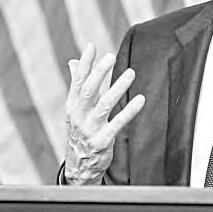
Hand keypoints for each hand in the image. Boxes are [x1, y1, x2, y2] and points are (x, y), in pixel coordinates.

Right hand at [64, 43, 144, 184]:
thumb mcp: (76, 108)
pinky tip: (140, 99)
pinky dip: (129, 111)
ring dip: (117, 88)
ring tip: (130, 72)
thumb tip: (73, 61)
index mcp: (72, 105)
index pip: (78, 80)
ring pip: (104, 105)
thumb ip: (77, 84)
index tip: (91, 46)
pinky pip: (118, 123)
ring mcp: (90, 129)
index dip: (85, 63)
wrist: (79, 166)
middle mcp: (79, 116)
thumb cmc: (80, 131)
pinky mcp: (102, 141)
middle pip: (88, 90)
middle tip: (110, 56)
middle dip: (99, 72)